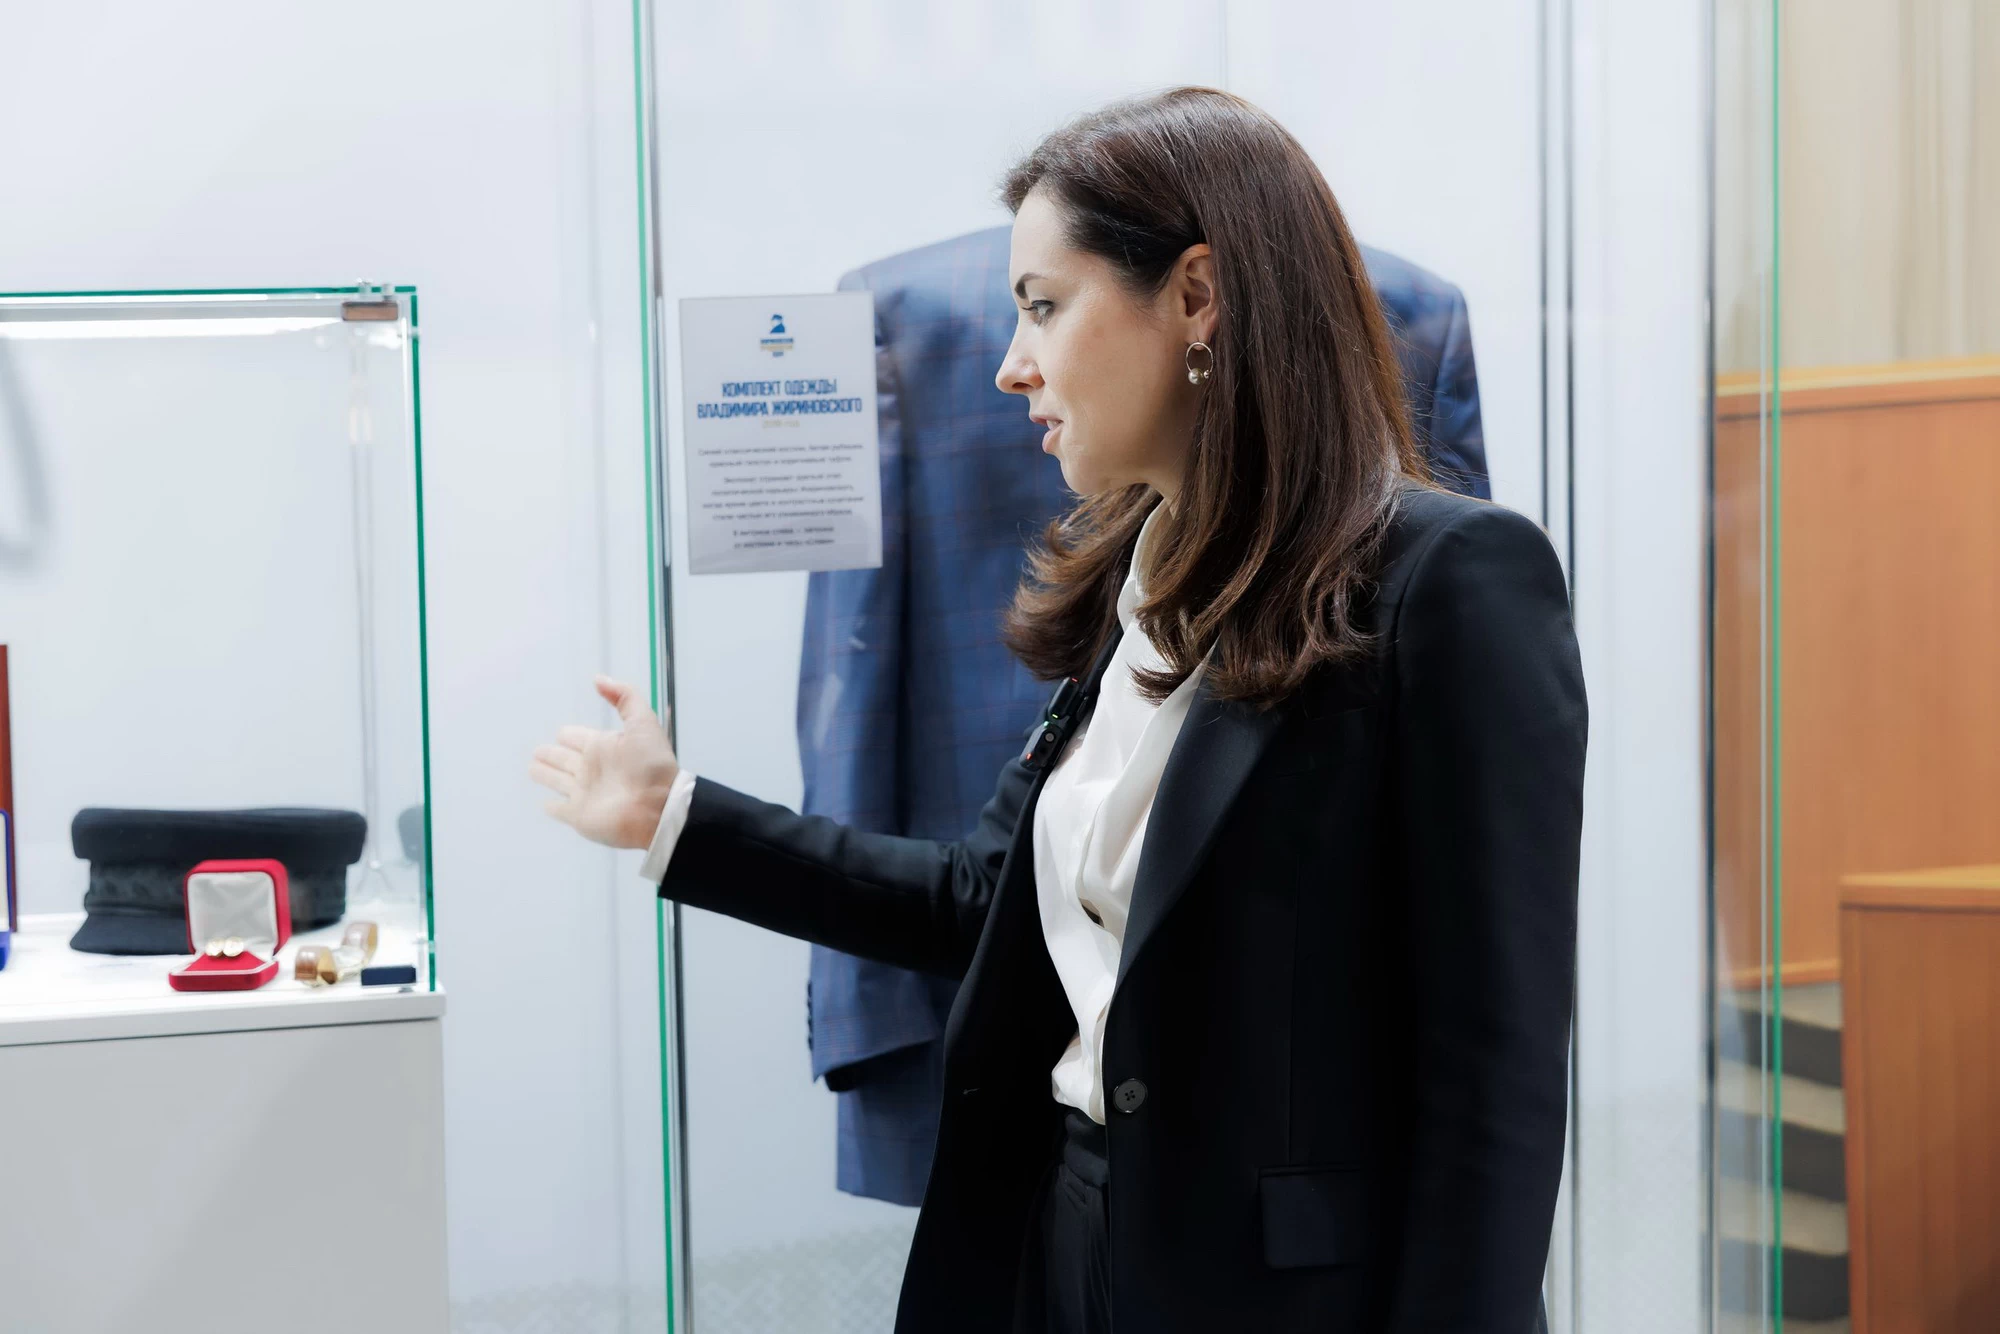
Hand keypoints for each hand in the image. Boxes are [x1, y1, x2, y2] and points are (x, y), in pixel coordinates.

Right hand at [530, 676, 680, 849]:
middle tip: (537, 751)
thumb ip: (624, 697)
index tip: (562, 733)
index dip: (569, 735)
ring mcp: (583, 793)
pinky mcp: (578, 815)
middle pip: (563, 758)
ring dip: (545, 775)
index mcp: (603, 747)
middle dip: (550, 754)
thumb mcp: (643, 722)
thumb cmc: (651, 765)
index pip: (577, 738)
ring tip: (532, 768)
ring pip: (557, 780)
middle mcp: (590, 769)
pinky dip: (552, 807)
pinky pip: (560, 810)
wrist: (659, 806)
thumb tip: (598, 679)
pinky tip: (546, 804)